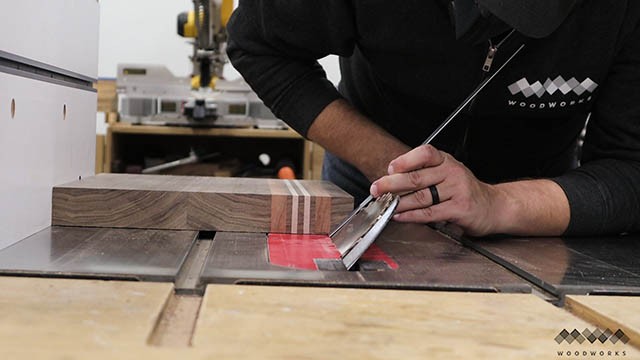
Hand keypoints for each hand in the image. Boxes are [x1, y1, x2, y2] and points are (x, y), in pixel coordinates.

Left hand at [369, 144, 501, 235]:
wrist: (493, 206)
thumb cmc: (463, 190)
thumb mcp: (446, 174)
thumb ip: (423, 174)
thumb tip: (391, 180)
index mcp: (446, 161)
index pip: (425, 153)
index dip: (405, 160)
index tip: (390, 168)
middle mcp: (452, 172)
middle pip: (416, 177)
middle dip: (391, 184)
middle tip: (376, 189)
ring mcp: (457, 190)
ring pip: (421, 197)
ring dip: (399, 202)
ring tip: (385, 205)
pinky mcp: (460, 209)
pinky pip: (430, 213)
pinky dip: (411, 215)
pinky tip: (401, 216)